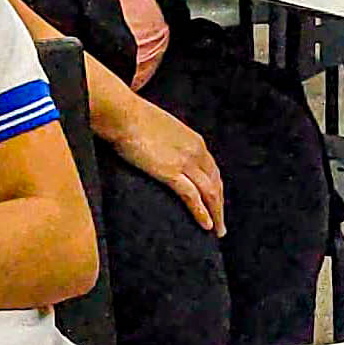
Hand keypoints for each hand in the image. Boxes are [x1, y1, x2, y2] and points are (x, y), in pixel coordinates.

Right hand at [102, 89, 225, 236]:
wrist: (123, 113)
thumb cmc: (134, 118)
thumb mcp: (161, 130)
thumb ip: (169, 144)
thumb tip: (163, 154)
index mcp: (194, 140)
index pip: (212, 170)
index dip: (216, 188)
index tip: (217, 202)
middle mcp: (196, 151)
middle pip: (215, 183)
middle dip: (220, 205)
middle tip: (221, 224)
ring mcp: (184, 162)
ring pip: (209, 192)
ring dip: (216, 214)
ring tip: (217, 231)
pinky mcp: (170, 171)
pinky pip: (191, 196)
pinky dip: (201, 212)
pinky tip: (206, 225)